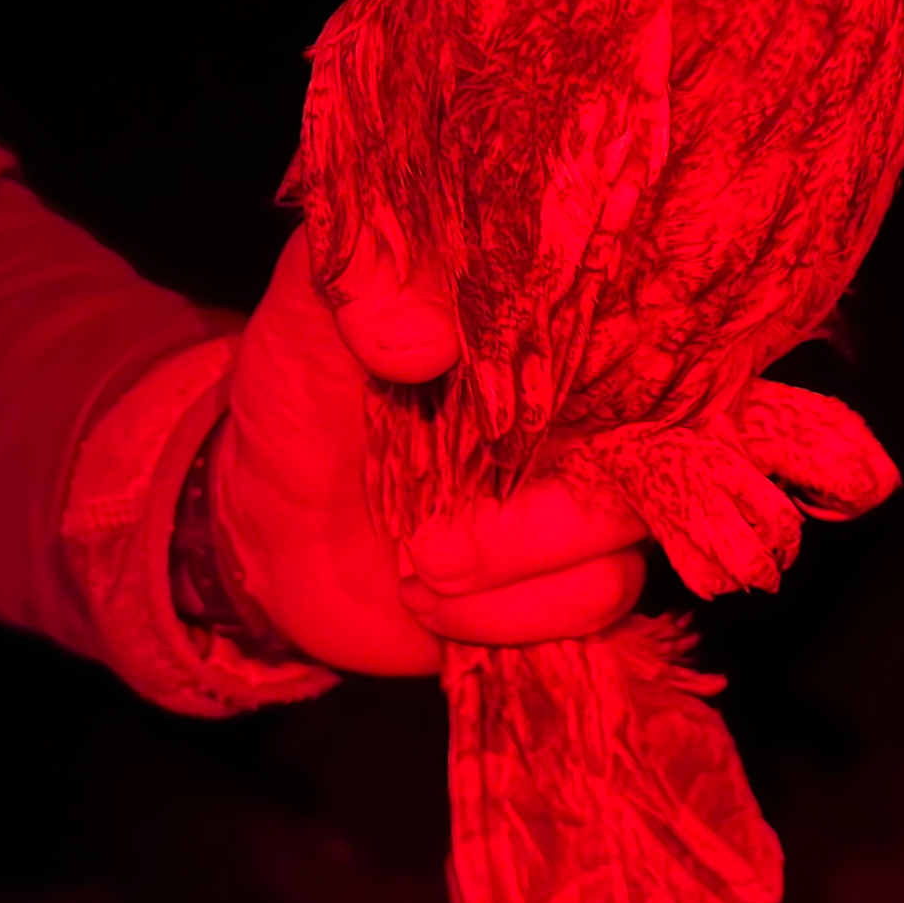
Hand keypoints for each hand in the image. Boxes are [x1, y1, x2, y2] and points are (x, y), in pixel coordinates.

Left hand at [208, 224, 648, 673]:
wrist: (264, 518)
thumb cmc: (302, 393)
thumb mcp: (309, 310)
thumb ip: (362, 283)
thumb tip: (426, 339)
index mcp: (548, 335)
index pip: (633, 346)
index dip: (602, 386)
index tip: (506, 423)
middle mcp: (586, 420)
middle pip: (639, 476)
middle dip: (538, 531)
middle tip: (429, 549)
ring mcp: (582, 507)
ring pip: (618, 561)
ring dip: (512, 586)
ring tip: (416, 575)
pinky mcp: (563, 583)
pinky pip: (595, 613)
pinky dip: (510, 619)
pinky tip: (431, 606)